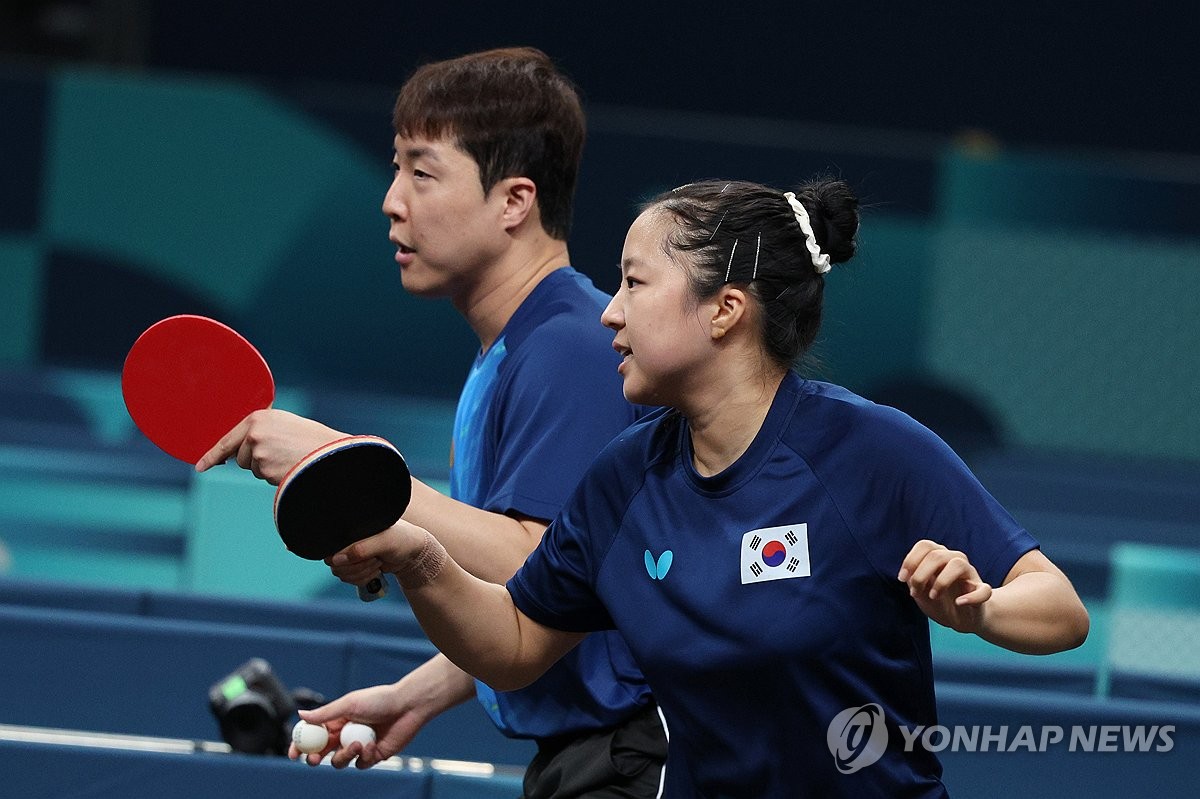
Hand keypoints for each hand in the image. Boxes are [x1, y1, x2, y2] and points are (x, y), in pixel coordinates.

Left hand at [194, 409, 344, 483]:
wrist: (330, 451)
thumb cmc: (312, 439)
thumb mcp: (285, 424)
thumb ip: (263, 430)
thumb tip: (244, 446)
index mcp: (258, 417)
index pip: (227, 439)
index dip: (213, 455)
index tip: (201, 467)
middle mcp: (254, 433)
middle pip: (240, 457)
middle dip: (255, 460)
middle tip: (281, 454)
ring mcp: (257, 452)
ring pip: (253, 469)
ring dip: (267, 468)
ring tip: (290, 458)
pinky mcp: (264, 469)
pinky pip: (264, 477)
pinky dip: (275, 475)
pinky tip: (290, 466)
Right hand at [287, 683, 423, 768]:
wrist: (407, 706)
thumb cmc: (379, 700)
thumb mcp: (349, 704)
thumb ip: (325, 713)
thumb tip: (300, 715)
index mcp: (336, 720)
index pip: (313, 735)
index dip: (301, 745)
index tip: (294, 753)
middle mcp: (345, 734)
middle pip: (322, 752)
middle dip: (315, 757)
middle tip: (315, 758)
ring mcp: (358, 746)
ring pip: (339, 761)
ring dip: (344, 756)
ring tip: (357, 744)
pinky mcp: (372, 755)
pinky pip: (360, 764)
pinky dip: (364, 756)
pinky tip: (373, 745)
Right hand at [325, 519, 429, 585]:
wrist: (413, 554)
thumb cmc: (402, 540)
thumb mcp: (385, 542)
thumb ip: (362, 549)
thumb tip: (336, 560)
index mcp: (351, 527)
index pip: (331, 547)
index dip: (345, 557)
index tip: (363, 556)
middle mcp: (347, 539)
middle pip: (335, 564)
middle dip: (358, 566)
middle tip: (375, 558)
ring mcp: (350, 553)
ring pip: (341, 573)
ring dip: (362, 572)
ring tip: (377, 561)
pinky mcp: (354, 565)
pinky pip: (348, 578)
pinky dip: (362, 578)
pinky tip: (374, 569)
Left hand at [898, 539, 992, 633]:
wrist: (962, 618)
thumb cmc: (939, 601)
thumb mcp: (921, 591)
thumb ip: (913, 580)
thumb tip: (909, 575)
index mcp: (939, 556)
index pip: (925, 545)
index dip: (910, 560)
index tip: (902, 578)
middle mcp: (955, 560)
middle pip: (936, 555)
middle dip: (920, 575)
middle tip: (915, 593)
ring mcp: (970, 574)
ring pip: (958, 564)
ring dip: (941, 582)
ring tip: (933, 596)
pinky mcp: (982, 591)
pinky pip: (984, 590)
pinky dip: (971, 597)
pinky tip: (959, 603)